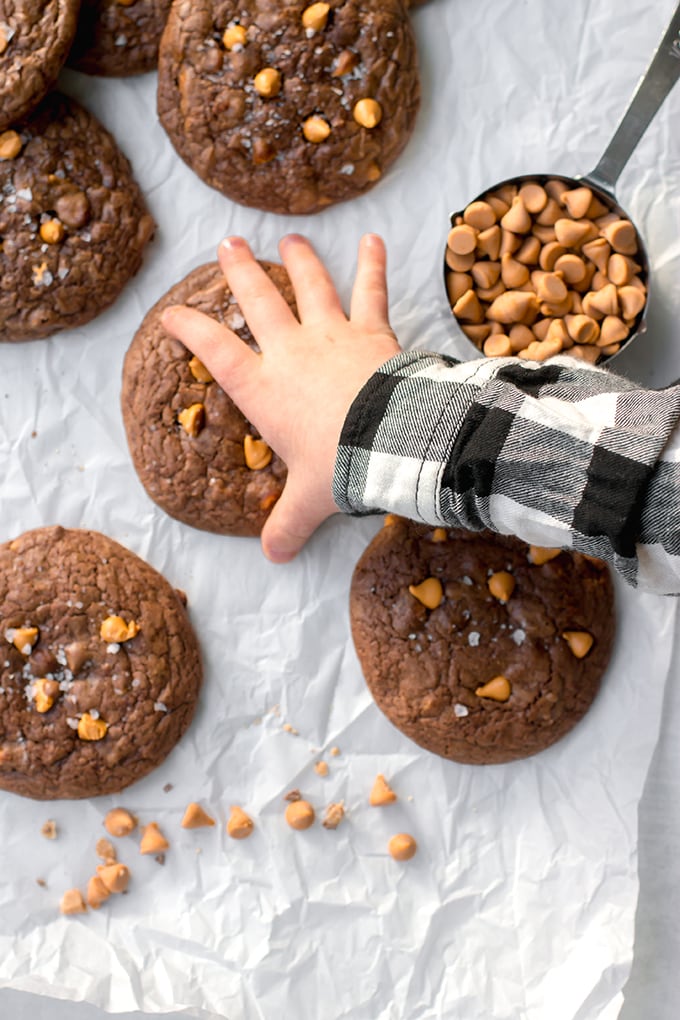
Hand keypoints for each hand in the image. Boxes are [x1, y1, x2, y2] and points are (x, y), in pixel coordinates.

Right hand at [161, 233, 399, 562]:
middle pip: (258, 300)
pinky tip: (373, 239)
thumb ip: (287, 526)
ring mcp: (332, 334)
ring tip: (290, 238)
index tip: (170, 314)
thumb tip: (274, 556)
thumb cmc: (341, 467)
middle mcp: (291, 351)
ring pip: (309, 286)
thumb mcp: (308, 503)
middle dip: (240, 272)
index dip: (189, 330)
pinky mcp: (372, 330)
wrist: (392, 441)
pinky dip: (372, 263)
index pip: (215, 352)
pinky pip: (370, 290)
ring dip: (299, 260)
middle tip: (229, 245)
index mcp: (264, 389)